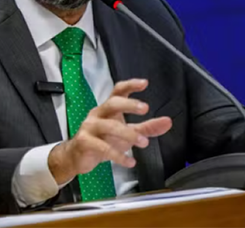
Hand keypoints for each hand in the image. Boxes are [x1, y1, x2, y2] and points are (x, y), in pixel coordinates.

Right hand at [48, 79, 171, 184]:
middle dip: (129, 104)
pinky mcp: (85, 142)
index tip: (144, 83)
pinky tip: (130, 161)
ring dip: (128, 133)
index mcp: (108, 108)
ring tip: (144, 142)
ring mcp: (90, 127)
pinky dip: (119, 155)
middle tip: (145, 108)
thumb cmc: (102, 140)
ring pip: (109, 126)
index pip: (118, 91)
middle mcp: (98, 114)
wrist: (77, 157)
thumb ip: (147, 127)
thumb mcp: (127, 133)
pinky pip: (103, 147)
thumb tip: (167, 122)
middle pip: (113, 103)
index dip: (130, 85)